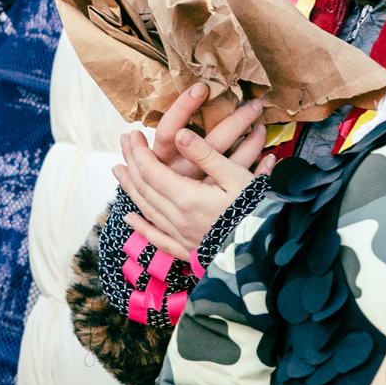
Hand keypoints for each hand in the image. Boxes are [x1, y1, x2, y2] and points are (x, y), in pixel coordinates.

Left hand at [114, 86, 274, 261]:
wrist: (266, 248)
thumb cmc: (256, 209)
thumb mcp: (236, 176)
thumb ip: (206, 155)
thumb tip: (181, 134)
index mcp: (188, 198)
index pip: (151, 170)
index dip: (139, 151)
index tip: (133, 134)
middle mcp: (177, 218)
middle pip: (144, 187)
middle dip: (132, 162)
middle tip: (124, 143)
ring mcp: (180, 236)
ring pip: (146, 209)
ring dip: (130, 188)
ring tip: (119, 170)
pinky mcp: (187, 250)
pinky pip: (157, 238)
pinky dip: (141, 227)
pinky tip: (130, 218)